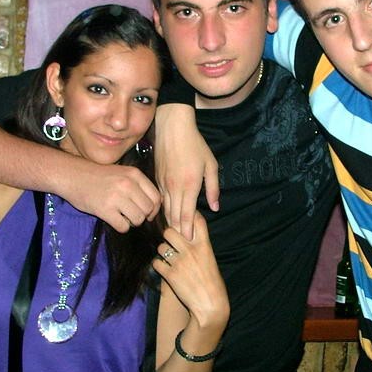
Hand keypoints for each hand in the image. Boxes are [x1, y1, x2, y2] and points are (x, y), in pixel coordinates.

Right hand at [58, 159, 160, 231]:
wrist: (72, 175)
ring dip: (131, 222)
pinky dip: (121, 227)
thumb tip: (157, 204)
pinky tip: (113, 219)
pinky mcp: (104, 209)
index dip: (154, 209)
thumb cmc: (98, 176)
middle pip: (148, 210)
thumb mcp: (122, 173)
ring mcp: (116, 197)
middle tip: (131, 215)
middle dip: (142, 216)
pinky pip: (123, 227)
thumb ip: (138, 185)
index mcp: (134, 174)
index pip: (156, 197)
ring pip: (138, 219)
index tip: (147, 213)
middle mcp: (128, 184)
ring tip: (122, 216)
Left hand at [153, 213, 228, 329]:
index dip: (188, 215)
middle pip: (170, 230)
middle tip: (170, 243)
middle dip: (168, 236)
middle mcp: (191, 250)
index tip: (183, 218)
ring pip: (161, 247)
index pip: (196, 220)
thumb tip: (186, 234)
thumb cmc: (212, 283)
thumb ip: (199, 245)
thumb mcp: (210, 259)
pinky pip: (156, 263)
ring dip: (162, 252)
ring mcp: (180, 262)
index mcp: (204, 245)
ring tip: (168, 259)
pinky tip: (164, 270)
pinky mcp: (170, 275)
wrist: (210, 305)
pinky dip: (158, 266)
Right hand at [154, 104, 219, 238]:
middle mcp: (174, 187)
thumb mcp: (210, 165)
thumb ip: (213, 188)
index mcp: (190, 185)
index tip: (189, 240)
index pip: (186, 215)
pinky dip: (162, 209)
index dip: (187, 229)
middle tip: (181, 243)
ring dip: (169, 221)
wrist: (172, 128)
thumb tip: (215, 207)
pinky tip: (166, 215)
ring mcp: (163, 183)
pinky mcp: (156, 178)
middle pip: (174, 215)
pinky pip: (159, 199)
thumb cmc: (195, 144)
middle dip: (178, 230)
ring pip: (165, 209)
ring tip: (174, 233)